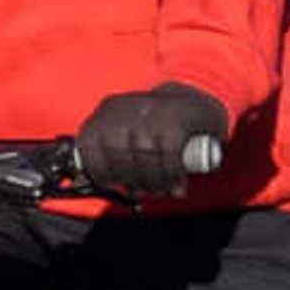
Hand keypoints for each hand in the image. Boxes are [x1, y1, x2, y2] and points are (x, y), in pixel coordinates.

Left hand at [76, 83, 229, 195]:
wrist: (199, 98)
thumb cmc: (160, 124)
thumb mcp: (131, 129)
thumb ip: (115, 153)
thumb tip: (104, 185)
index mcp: (110, 109)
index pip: (90, 141)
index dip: (97, 168)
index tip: (109, 183)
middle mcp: (128, 106)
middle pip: (116, 150)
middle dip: (129, 178)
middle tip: (141, 191)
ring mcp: (153, 110)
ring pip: (144, 154)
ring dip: (153, 180)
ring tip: (160, 190)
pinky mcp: (177, 118)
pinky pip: (169, 154)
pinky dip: (171, 174)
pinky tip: (176, 185)